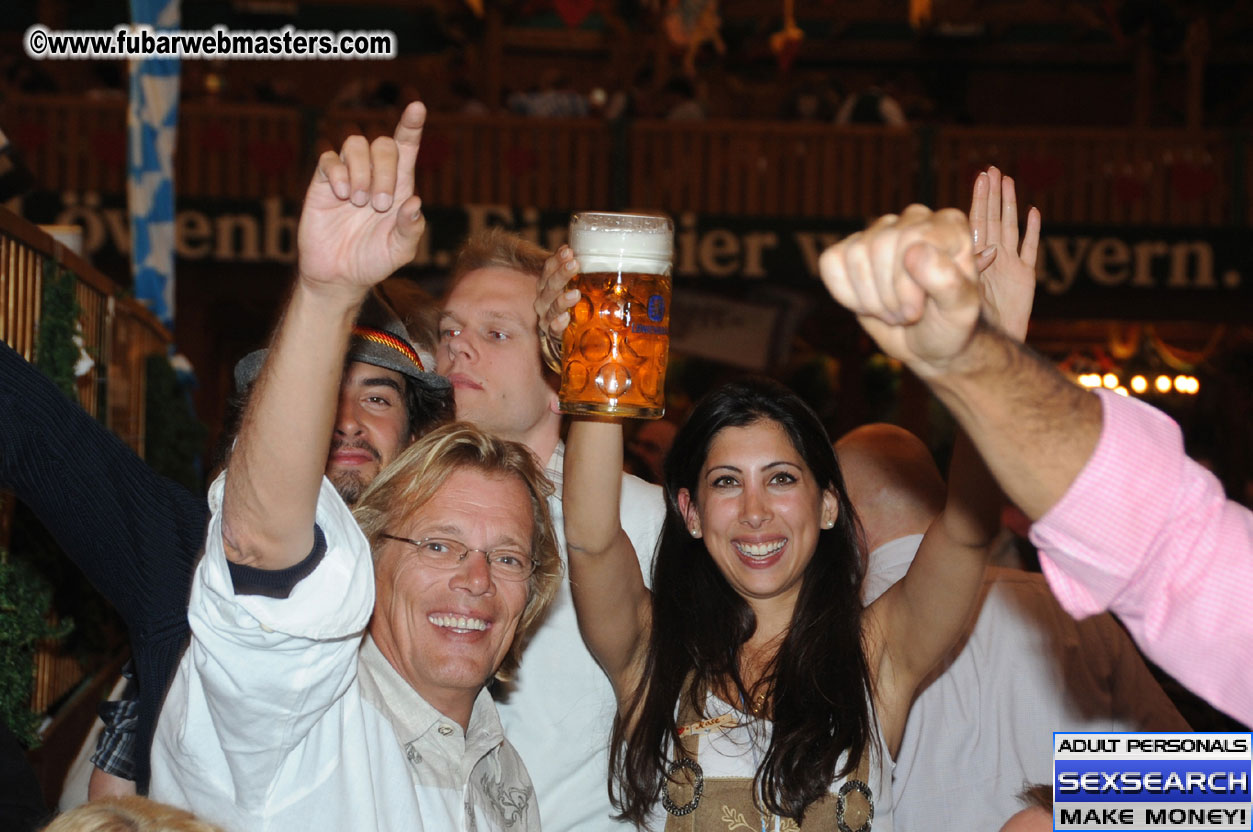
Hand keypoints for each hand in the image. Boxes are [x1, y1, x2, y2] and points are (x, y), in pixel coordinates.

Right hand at [295, 101, 427, 300]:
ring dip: (360, 170)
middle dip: (385, 169)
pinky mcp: (322, 183)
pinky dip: (337, 171)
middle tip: (379, 204)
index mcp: (399, 186)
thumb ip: (411, 229)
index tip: (417, 107)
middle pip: (382, 143)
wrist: (338, 276)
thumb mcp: (399, 251)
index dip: (411, 126)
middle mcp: (374, 175)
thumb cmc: (373, 261)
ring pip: (355, 143)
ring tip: (358, 201)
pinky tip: (341, 195)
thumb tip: (415, 201)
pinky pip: (328, 158)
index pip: (406, 147)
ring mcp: (347, 176)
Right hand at [534, 245, 581, 371]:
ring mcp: (546, 318)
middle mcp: (543, 301)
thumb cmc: (569, 308)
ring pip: (551, 307)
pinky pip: (553, 329)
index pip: (548, 269)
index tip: (568, 251)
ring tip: (575, 294)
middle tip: (574, 264)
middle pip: (549, 285)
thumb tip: (592, 253)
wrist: (562, 340)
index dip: (557, 260)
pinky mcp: (552, 336)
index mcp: (547, 286)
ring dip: (562, 299)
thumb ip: (576, 275)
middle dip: (561, 274)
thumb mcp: (571, 289)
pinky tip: (565, 318)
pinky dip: (558, 323)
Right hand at [819, 205, 980, 376]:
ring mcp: (881, 232)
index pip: (912, 238)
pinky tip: (867, 304)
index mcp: (948, 226)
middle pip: (879, 244)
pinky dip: (845, 294)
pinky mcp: (852, 249)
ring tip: (892, 311)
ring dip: (869, 298)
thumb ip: (947, 281)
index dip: (905, 283)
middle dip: (888, 294)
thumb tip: (913, 251)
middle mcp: (915, 220)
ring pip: (854, 254)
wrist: (928, 344)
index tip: (916, 311)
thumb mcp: (960, 311)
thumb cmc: (949, 324)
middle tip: (906, 315)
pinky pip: (831, 262)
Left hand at [969, 166, 1040, 340]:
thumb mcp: (967, 294)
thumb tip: (986, 252)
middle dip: (993, 195)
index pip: (976, 222)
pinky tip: (1033, 212)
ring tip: (1008, 181)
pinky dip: (1032, 231)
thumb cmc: (966, 325)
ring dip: (1010, 206)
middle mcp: (991, 258)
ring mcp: (1008, 265)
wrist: (987, 348)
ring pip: (1011, 229)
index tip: (980, 177)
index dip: (979, 200)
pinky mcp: (1025, 277)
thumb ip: (975, 274)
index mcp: (974, 259)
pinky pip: (1029, 249)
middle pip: (993, 219)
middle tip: (993, 170)